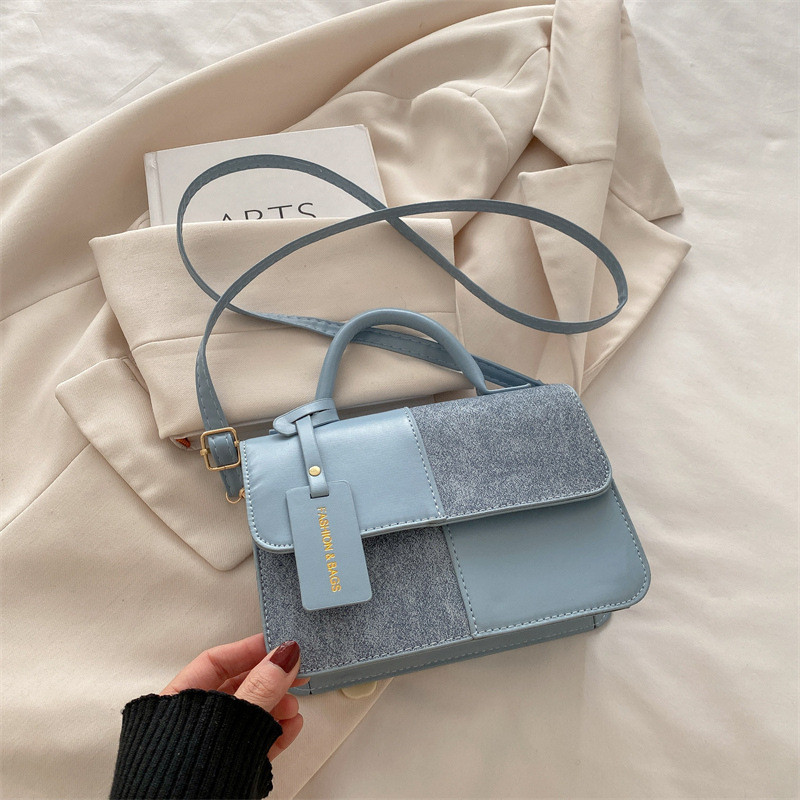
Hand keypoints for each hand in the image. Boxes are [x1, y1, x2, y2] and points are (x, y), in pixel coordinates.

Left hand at [160, 633, 305, 759]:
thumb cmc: (182, 782)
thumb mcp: (229, 722)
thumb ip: (259, 688)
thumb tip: (282, 656)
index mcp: (174, 704)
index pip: (215, 662)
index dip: (248, 650)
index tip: (278, 643)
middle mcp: (189, 723)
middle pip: (235, 687)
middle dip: (268, 680)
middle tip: (294, 672)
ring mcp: (208, 747)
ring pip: (247, 715)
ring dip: (275, 706)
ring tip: (294, 705)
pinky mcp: (225, 768)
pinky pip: (252, 741)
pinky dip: (274, 731)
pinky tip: (290, 727)